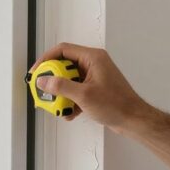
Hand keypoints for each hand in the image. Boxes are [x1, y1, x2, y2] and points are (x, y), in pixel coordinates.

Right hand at [32, 43, 153, 133]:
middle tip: (44, 92)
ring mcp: (94, 75)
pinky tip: (70, 113)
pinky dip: (70, 100)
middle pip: (64, 66)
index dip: (46, 60)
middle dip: (53, 81)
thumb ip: (61, 86)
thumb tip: (43, 81)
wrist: (133, 119)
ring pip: (69, 79)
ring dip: (61, 94)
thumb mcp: (84, 96)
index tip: (36, 72)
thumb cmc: (116, 105)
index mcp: (92, 58)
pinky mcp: (95, 87)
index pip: (63, 50)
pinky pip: (76, 89)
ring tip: (58, 106)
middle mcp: (93, 63)